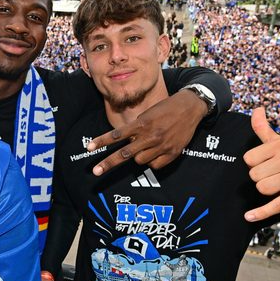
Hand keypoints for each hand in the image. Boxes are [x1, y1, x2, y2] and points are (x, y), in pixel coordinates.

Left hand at [90, 89, 207, 175]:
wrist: (190, 108)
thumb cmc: (165, 109)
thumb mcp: (148, 114)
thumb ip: (136, 129)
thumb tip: (126, 144)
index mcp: (142, 123)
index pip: (117, 134)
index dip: (102, 141)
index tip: (89, 148)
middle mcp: (150, 136)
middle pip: (124, 154)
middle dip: (108, 163)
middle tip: (95, 172)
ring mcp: (161, 146)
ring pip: (139, 161)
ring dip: (138, 156)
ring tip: (147, 145)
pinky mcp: (172, 153)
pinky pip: (154, 165)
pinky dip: (153, 161)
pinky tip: (158, 150)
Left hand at [243, 107, 279, 221]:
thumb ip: (265, 128)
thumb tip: (256, 109)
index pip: (249, 159)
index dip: (256, 165)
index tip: (268, 165)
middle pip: (254, 175)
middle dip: (262, 178)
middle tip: (277, 177)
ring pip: (262, 188)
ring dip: (269, 191)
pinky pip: (274, 205)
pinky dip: (261, 212)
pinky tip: (250, 216)